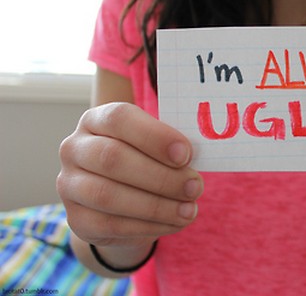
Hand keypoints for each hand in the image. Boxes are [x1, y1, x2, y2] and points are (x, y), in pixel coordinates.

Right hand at [57, 103, 202, 248]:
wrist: (122, 201)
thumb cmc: (146, 159)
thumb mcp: (156, 145)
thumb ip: (170, 146)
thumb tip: (191, 157)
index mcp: (96, 119)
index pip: (119, 118)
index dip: (154, 136)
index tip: (186, 154)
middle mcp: (75, 148)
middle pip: (112, 158)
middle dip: (161, 176)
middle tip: (195, 186)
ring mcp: (70, 185)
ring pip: (109, 195)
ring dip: (157, 205)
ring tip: (190, 209)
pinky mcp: (77, 219)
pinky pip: (112, 225)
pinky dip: (150, 226)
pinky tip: (175, 223)